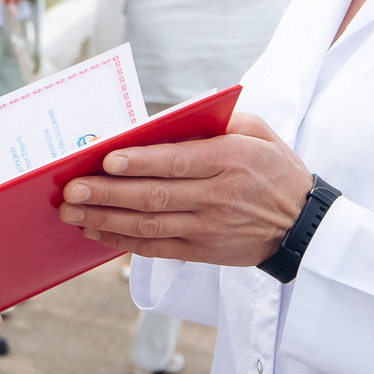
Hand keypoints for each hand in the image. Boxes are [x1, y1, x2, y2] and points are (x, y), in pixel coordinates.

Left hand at [57, 113, 313, 266]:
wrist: (303, 225)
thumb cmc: (274, 168)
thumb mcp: (256, 132)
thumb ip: (216, 123)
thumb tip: (164, 123)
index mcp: (230, 160)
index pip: (177, 162)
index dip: (139, 163)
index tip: (105, 160)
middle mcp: (217, 197)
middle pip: (153, 197)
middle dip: (107, 194)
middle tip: (70, 191)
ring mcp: (208, 228)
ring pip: (148, 226)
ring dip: (105, 219)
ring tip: (72, 212)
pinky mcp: (203, 251)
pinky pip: (156, 249)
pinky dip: (123, 241)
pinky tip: (96, 232)